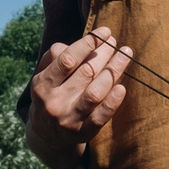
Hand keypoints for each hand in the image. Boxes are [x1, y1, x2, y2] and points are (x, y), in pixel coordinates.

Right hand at [26, 28, 133, 160]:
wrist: (45, 137)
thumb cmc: (49, 95)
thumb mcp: (44, 76)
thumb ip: (56, 56)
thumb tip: (80, 44)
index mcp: (42, 85)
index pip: (67, 60)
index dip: (88, 43)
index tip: (104, 32)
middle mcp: (53, 103)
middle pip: (85, 73)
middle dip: (104, 54)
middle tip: (116, 42)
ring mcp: (68, 120)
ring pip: (95, 93)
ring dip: (114, 71)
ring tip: (126, 54)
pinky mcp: (82, 133)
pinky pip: (100, 117)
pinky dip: (112, 102)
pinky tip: (122, 87)